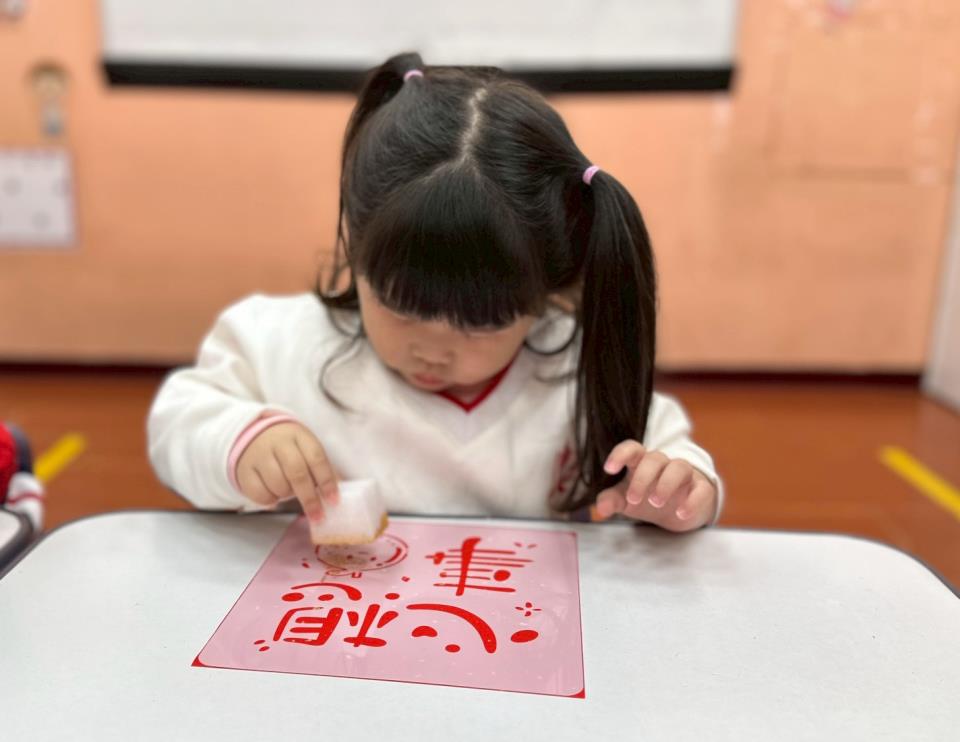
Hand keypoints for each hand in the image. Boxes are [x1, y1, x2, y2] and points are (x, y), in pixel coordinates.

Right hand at [235, 422, 337, 523]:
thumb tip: (336, 496)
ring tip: (290, 492)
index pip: (316, 458)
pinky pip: (259, 493)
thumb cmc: (288, 447)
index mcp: (299, 435)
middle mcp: (278, 443)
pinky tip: (274, 494)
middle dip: (309, 498)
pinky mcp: (243, 470)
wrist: (253, 435)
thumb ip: (321, 470)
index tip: (333, 501)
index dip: (326, 481)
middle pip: (296, 472)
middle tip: (318, 516)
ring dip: (288, 495)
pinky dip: (270, 500)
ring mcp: (258, 455)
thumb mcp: (306, 449)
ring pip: (278, 484)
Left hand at [595, 440, 716, 531]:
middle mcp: (663, 464)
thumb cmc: (648, 498)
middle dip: (643, 478)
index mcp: (641, 462)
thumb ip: (612, 500)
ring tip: (656, 503)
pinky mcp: (701, 488)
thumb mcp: (626, 500)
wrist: (680, 510)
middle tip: (634, 499)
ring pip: (679, 467)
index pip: (632, 448)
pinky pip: (701, 489)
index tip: (609, 468)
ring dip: (666, 484)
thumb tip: (601, 508)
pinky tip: (681, 513)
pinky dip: (692, 501)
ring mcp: (684, 474)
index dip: (620, 454)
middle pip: (655, 458)